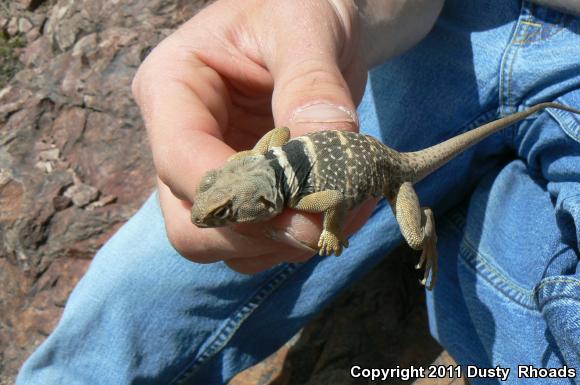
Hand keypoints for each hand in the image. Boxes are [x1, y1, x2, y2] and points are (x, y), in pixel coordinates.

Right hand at [131, 0, 440, 272]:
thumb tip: (321, 153)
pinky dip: (292, 244)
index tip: (307, 212)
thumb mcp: (305, 26)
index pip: (182, 161)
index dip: (241, 197)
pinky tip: (334, 216)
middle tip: (326, 226)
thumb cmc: (299, 6)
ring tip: (341, 216)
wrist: (316, 22)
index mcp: (173, 87)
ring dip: (281, 245)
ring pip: (221, 244)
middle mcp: (177, 139)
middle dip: (260, 233)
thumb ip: (311, 85)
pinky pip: (253, 243)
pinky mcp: (241, 192)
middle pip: (192, 222)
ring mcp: (207, 172)